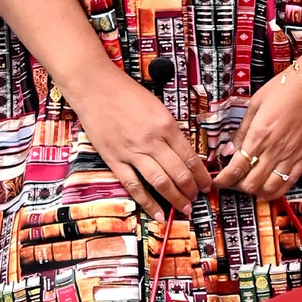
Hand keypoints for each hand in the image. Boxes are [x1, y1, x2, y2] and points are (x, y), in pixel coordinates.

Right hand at [71, 65, 211, 219]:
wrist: (95, 88)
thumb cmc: (127, 93)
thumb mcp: (158, 107)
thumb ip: (170, 130)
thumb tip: (184, 154)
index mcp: (166, 126)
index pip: (190, 157)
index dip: (201, 175)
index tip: (207, 185)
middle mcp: (152, 141)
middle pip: (179, 173)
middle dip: (191, 190)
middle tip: (197, 199)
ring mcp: (132, 152)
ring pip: (160, 182)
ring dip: (175, 199)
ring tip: (185, 209)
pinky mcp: (114, 160)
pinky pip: (134, 186)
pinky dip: (147, 203)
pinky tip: (158, 214)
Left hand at [216, 71, 301, 199]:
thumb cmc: (287, 87)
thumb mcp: (255, 104)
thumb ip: (242, 131)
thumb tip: (229, 150)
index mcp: (260, 134)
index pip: (236, 168)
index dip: (223, 179)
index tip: (218, 181)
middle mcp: (276, 149)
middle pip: (251, 183)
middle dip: (238, 186)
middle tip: (233, 181)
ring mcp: (292, 154)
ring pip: (271, 188)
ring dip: (257, 191)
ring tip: (251, 184)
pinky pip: (290, 182)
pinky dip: (277, 189)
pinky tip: (270, 186)